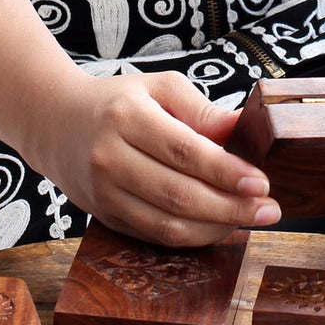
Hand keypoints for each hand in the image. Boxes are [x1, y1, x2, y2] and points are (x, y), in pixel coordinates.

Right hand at [36, 69, 280, 246]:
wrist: (54, 123)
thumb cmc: (116, 102)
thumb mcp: (158, 88)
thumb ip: (201, 110)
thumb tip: (243, 130)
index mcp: (126, 117)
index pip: (184, 151)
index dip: (226, 171)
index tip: (261, 181)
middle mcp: (110, 158)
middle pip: (178, 194)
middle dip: (231, 207)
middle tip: (269, 209)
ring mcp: (104, 193)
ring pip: (167, 224)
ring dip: (216, 228)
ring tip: (250, 220)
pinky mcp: (105, 218)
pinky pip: (154, 236)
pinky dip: (192, 236)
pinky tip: (218, 226)